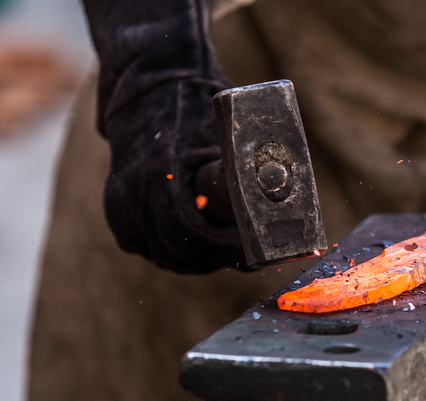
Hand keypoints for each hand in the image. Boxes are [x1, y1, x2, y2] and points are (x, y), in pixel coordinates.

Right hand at [83, 0, 248, 272]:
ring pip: (160, 253)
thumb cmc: (193, 107)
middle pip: (178, 250)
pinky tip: (192, 245)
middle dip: (214, 258)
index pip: (194, 233)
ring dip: (193, 259)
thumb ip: (241, 170)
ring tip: (221, 254)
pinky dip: (169, 250)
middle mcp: (135, 191)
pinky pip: (141, 245)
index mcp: (161, 173)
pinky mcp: (115, 208)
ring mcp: (121, 201)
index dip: (226, 250)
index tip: (253, 254)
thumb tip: (279, 199)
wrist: (149, 86)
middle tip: (242, 257)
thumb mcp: (224, 134)